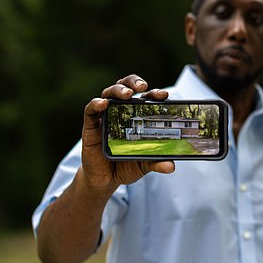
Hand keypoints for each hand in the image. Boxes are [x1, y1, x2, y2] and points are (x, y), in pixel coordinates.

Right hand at [80, 74, 174, 192]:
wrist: (105, 180)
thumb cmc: (126, 165)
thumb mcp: (144, 164)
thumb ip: (156, 162)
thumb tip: (171, 167)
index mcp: (136, 116)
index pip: (145, 98)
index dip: (154, 93)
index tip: (164, 95)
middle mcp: (120, 112)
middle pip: (125, 87)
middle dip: (134, 82)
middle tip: (143, 86)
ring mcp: (104, 117)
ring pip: (108, 93)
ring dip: (118, 90)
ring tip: (127, 93)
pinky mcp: (90, 126)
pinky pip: (90, 110)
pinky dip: (96, 104)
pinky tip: (103, 103)